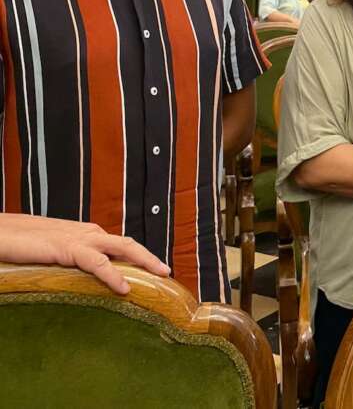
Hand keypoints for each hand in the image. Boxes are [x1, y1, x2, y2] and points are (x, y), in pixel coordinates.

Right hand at [0, 213, 169, 294]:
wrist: (0, 233)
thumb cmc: (24, 244)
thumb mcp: (54, 253)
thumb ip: (72, 261)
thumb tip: (84, 277)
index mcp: (86, 234)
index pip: (120, 244)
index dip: (139, 256)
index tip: (154, 270)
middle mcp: (88, 233)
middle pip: (128, 244)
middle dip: (150, 256)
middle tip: (167, 272)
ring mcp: (79, 238)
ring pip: (123, 247)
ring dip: (145, 260)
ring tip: (162, 275)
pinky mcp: (67, 248)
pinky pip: (97, 262)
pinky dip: (113, 275)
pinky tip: (123, 287)